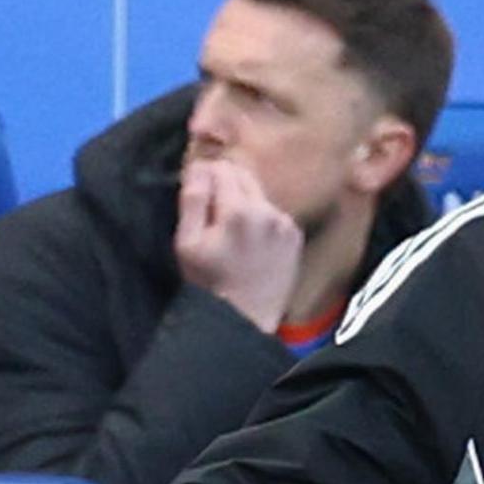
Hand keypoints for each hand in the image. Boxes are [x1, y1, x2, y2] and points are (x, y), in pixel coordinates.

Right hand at [174, 158, 302, 332]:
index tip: (198, 193)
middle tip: (213, 212)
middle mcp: (268, 210)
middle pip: (244, 176)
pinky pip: (274, 214)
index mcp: (238, 210)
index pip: (221, 169)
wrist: (246, 317)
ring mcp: (286, 223)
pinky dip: (261, 219)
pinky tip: (251, 242)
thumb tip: (200, 165)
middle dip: (226, 185)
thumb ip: (193, 200)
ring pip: (260, 194)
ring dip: (244, 202)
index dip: (205, 176)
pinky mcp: (296, 236)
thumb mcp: (187, 243)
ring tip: (231, 231)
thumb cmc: (209, 282)